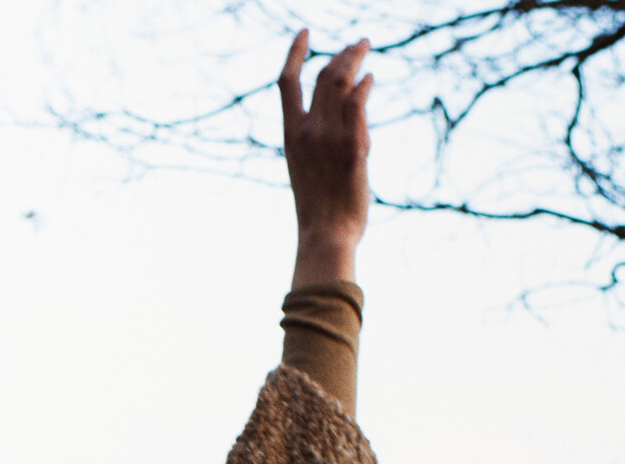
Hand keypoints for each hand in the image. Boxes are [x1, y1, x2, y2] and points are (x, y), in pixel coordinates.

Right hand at [279, 31, 372, 286]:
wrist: (326, 235)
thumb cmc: (319, 210)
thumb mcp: (310, 168)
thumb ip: (324, 135)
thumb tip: (351, 98)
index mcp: (291, 136)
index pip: (287, 83)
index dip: (295, 53)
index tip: (305, 32)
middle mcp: (308, 131)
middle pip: (324, 76)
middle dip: (341, 54)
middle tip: (357, 44)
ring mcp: (330, 136)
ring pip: (342, 82)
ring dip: (355, 59)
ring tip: (364, 48)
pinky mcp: (354, 145)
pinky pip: (359, 102)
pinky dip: (364, 85)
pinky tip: (370, 78)